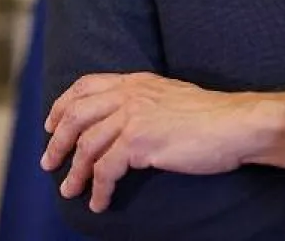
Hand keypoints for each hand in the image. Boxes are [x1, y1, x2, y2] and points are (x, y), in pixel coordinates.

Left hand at [41, 72, 284, 212]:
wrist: (235, 125)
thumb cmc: (211, 116)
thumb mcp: (170, 96)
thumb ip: (145, 101)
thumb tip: (125, 120)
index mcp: (135, 81)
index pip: (85, 85)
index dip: (62, 105)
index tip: (52, 124)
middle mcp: (128, 95)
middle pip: (76, 115)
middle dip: (58, 141)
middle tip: (49, 163)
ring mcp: (132, 117)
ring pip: (87, 146)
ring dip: (75, 173)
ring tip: (70, 191)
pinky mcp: (139, 142)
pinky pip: (105, 170)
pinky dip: (98, 189)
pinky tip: (99, 202)